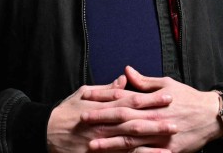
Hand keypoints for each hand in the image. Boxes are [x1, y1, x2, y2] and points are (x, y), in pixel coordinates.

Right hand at [47, 74, 176, 152]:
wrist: (45, 132)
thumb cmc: (66, 111)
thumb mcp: (84, 93)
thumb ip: (107, 89)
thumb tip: (124, 78)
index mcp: (104, 107)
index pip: (132, 101)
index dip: (151, 99)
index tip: (169, 96)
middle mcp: (105, 125)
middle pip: (135, 122)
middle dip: (156, 121)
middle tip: (176, 120)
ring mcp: (102, 142)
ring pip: (131, 142)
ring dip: (151, 141)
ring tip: (169, 140)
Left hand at [84, 66, 222, 152]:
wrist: (212, 115)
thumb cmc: (188, 97)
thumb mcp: (167, 83)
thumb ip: (144, 82)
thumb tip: (126, 72)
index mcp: (150, 101)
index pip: (121, 98)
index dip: (103, 99)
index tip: (86, 99)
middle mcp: (152, 117)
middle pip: (122, 120)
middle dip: (101, 121)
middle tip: (82, 122)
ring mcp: (159, 135)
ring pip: (131, 141)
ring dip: (110, 144)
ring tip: (92, 147)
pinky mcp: (167, 150)